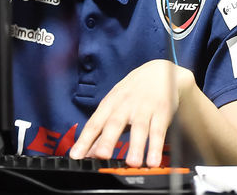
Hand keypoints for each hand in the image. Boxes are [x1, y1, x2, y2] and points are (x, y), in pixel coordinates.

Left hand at [69, 59, 194, 166]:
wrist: (157, 71)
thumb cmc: (131, 92)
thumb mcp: (114, 106)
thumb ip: (101, 130)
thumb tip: (87, 152)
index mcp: (110, 104)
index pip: (94, 123)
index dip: (84, 140)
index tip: (76, 156)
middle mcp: (124, 106)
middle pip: (115, 123)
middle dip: (108, 140)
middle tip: (101, 156)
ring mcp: (143, 108)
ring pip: (139, 128)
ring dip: (136, 146)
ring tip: (133, 163)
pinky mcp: (161, 112)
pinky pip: (158, 131)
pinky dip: (156, 146)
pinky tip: (154, 161)